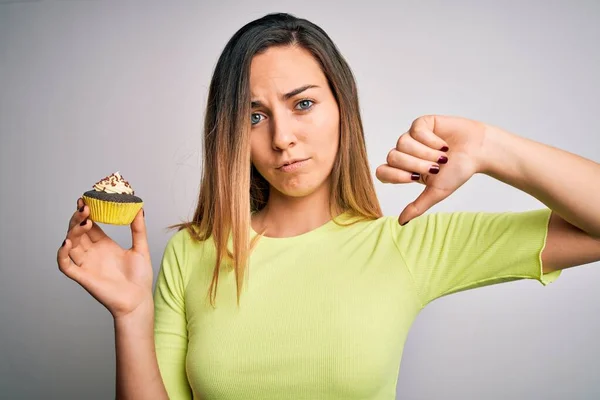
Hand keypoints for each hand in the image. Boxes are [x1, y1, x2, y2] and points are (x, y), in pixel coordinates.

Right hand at [57, 198, 153, 318]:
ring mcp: (86, 264)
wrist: (138, 300)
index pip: (90, 225)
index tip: (86, 200)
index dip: (86, 213)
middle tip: (85, 208)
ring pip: (70, 244)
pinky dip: (62, 255)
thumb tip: (139, 208)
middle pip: (78, 232)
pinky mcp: (83, 277)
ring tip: (84, 222)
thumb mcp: (141, 248)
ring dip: (72, 231)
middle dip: (78, 218)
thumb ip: (138, 229)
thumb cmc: (139, 278)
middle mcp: (93, 253)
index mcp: (104, 245)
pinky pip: (65, 265)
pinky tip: (67, 243)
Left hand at [375, 115, 486, 224]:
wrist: (478, 152)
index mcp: (405, 170)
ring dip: (426, 152)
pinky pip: (415, 130)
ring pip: (402, 143)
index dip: (394, 175)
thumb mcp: (437, 192)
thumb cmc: (458, 171)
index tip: (414, 178)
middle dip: (416, 164)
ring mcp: (412, 137)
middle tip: (436, 168)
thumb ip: (417, 206)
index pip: (382, 172)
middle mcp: (405, 153)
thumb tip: (400, 222)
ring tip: (443, 156)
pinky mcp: (422, 124)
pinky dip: (431, 140)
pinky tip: (443, 144)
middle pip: (392, 157)